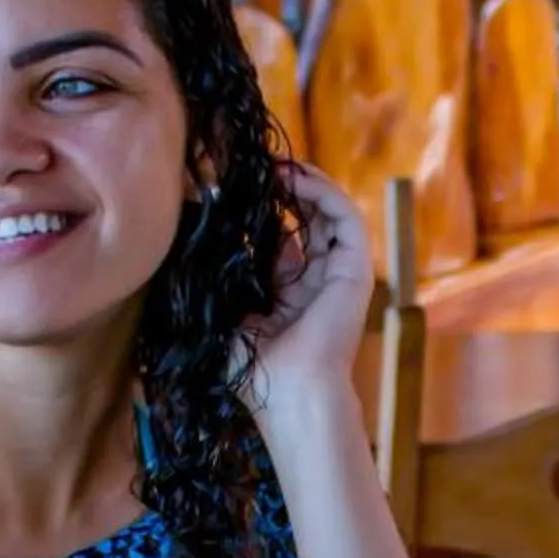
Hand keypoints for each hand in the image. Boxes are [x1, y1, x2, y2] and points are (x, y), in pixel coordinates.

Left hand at [236, 162, 375, 420]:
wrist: (290, 390)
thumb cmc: (253, 367)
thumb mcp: (225, 311)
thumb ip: (220, 272)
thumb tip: (201, 226)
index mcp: (287, 296)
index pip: (279, 241)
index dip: (259, 212)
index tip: (231, 189)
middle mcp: (315, 283)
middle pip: (306, 222)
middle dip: (282, 191)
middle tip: (253, 169)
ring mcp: (338, 275)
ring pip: (328, 214)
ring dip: (303, 184)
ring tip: (274, 167)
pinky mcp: (357, 269)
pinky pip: (345, 217)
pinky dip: (323, 191)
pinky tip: (293, 178)